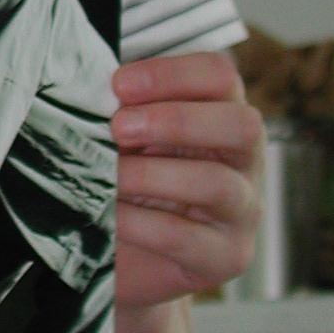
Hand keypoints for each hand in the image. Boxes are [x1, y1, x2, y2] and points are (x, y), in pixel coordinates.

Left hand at [111, 51, 263, 307]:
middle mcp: (244, 161)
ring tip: (110, 175)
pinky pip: (184, 236)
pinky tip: (109, 214)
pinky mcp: (225, 257)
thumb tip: (89, 92)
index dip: (172, 73)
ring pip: (217, 183)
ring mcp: (242, 212)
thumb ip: (124, 114)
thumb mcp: (130, 142)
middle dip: (176, 120)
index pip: (221, 77)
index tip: (120, 84)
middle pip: (241, 125)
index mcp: (222, 117)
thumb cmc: (132, 188)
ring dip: (152, 174)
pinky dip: (138, 222)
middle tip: (119, 127)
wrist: (130, 259)